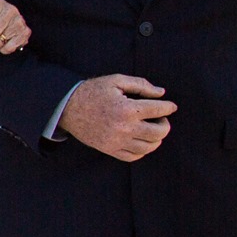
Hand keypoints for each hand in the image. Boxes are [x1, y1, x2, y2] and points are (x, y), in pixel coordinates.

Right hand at [58, 74, 177, 161]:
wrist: (66, 107)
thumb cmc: (92, 91)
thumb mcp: (116, 81)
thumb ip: (141, 85)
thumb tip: (161, 93)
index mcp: (127, 109)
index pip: (159, 110)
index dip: (169, 107)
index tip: (171, 106)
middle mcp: (124, 128)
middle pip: (159, 132)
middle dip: (165, 124)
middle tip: (160, 118)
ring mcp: (117, 141)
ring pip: (149, 147)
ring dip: (156, 138)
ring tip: (151, 129)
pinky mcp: (110, 149)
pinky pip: (134, 156)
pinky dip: (143, 150)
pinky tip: (141, 140)